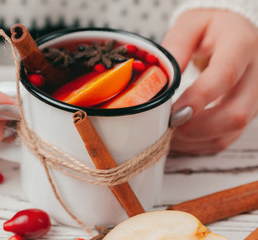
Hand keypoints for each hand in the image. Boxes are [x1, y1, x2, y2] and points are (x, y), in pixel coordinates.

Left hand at [162, 9, 257, 154]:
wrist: (233, 33)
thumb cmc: (209, 27)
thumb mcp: (189, 26)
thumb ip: (175, 48)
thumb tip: (160, 81)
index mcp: (241, 45)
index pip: (225, 76)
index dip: (199, 99)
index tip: (172, 113)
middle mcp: (256, 74)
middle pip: (236, 113)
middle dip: (196, 128)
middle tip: (166, 127)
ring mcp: (254, 97)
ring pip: (231, 131)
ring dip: (195, 140)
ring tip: (166, 134)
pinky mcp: (246, 112)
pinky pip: (226, 138)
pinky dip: (199, 144)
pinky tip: (179, 138)